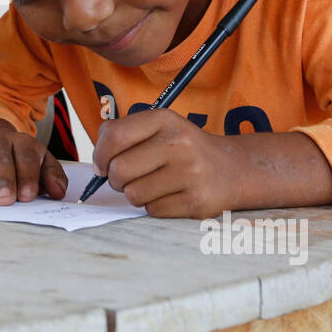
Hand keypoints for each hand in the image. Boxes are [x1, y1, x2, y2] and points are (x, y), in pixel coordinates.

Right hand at [0, 123, 67, 205]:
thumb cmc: (21, 162)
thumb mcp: (41, 164)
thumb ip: (52, 177)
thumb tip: (59, 192)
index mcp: (23, 143)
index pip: (27, 158)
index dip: (28, 177)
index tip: (28, 196)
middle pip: (1, 160)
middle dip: (4, 180)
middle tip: (5, 200)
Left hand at [91, 108, 236, 217]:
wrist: (232, 169)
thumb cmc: (182, 149)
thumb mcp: (158, 128)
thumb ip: (123, 135)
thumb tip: (98, 166)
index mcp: (165, 120)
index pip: (113, 136)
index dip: (100, 155)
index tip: (103, 165)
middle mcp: (179, 143)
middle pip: (120, 170)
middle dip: (117, 179)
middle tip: (129, 178)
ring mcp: (191, 173)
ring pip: (133, 194)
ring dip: (136, 194)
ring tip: (154, 185)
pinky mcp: (197, 201)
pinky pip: (152, 211)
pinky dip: (154, 206)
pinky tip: (170, 195)